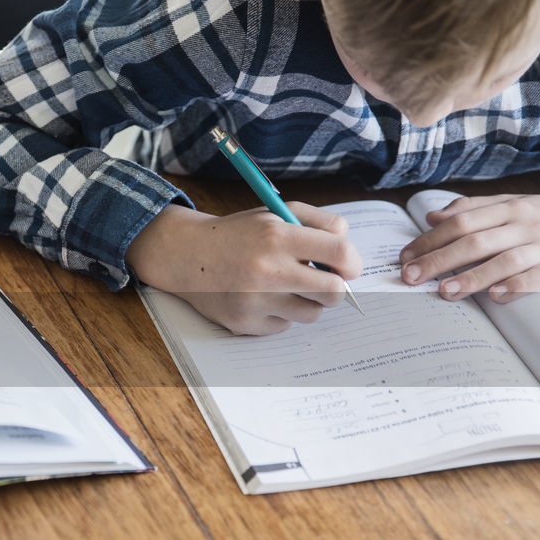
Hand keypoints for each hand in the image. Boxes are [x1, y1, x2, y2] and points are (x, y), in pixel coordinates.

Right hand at [127, 203, 361, 334]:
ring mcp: (255, 301)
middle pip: (333, 292)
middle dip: (335, 288)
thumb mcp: (276, 213)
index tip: (348, 268)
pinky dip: (280, 314)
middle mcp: (267, 270)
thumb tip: (348, 249)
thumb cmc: (239, 234)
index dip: (352, 263)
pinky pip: (284, 326)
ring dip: (307, 302)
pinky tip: (262, 298)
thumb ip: (319, 222)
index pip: (339, 253)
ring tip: (287, 287)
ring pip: (312, 314)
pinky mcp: (244, 323)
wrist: (186, 255)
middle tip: (323, 281)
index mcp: (277, 236)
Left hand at [399, 193, 539, 302]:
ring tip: (446, 291)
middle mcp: (525, 223)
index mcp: (509, 207)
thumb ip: (474, 209)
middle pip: (474, 240)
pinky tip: (496, 297)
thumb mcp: (516, 204)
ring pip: (504, 259)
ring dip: (472, 276)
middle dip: (438, 259)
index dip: (429, 240)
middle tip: (411, 277)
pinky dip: (517, 285)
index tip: (404, 258)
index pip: (460, 222)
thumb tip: (431, 217)